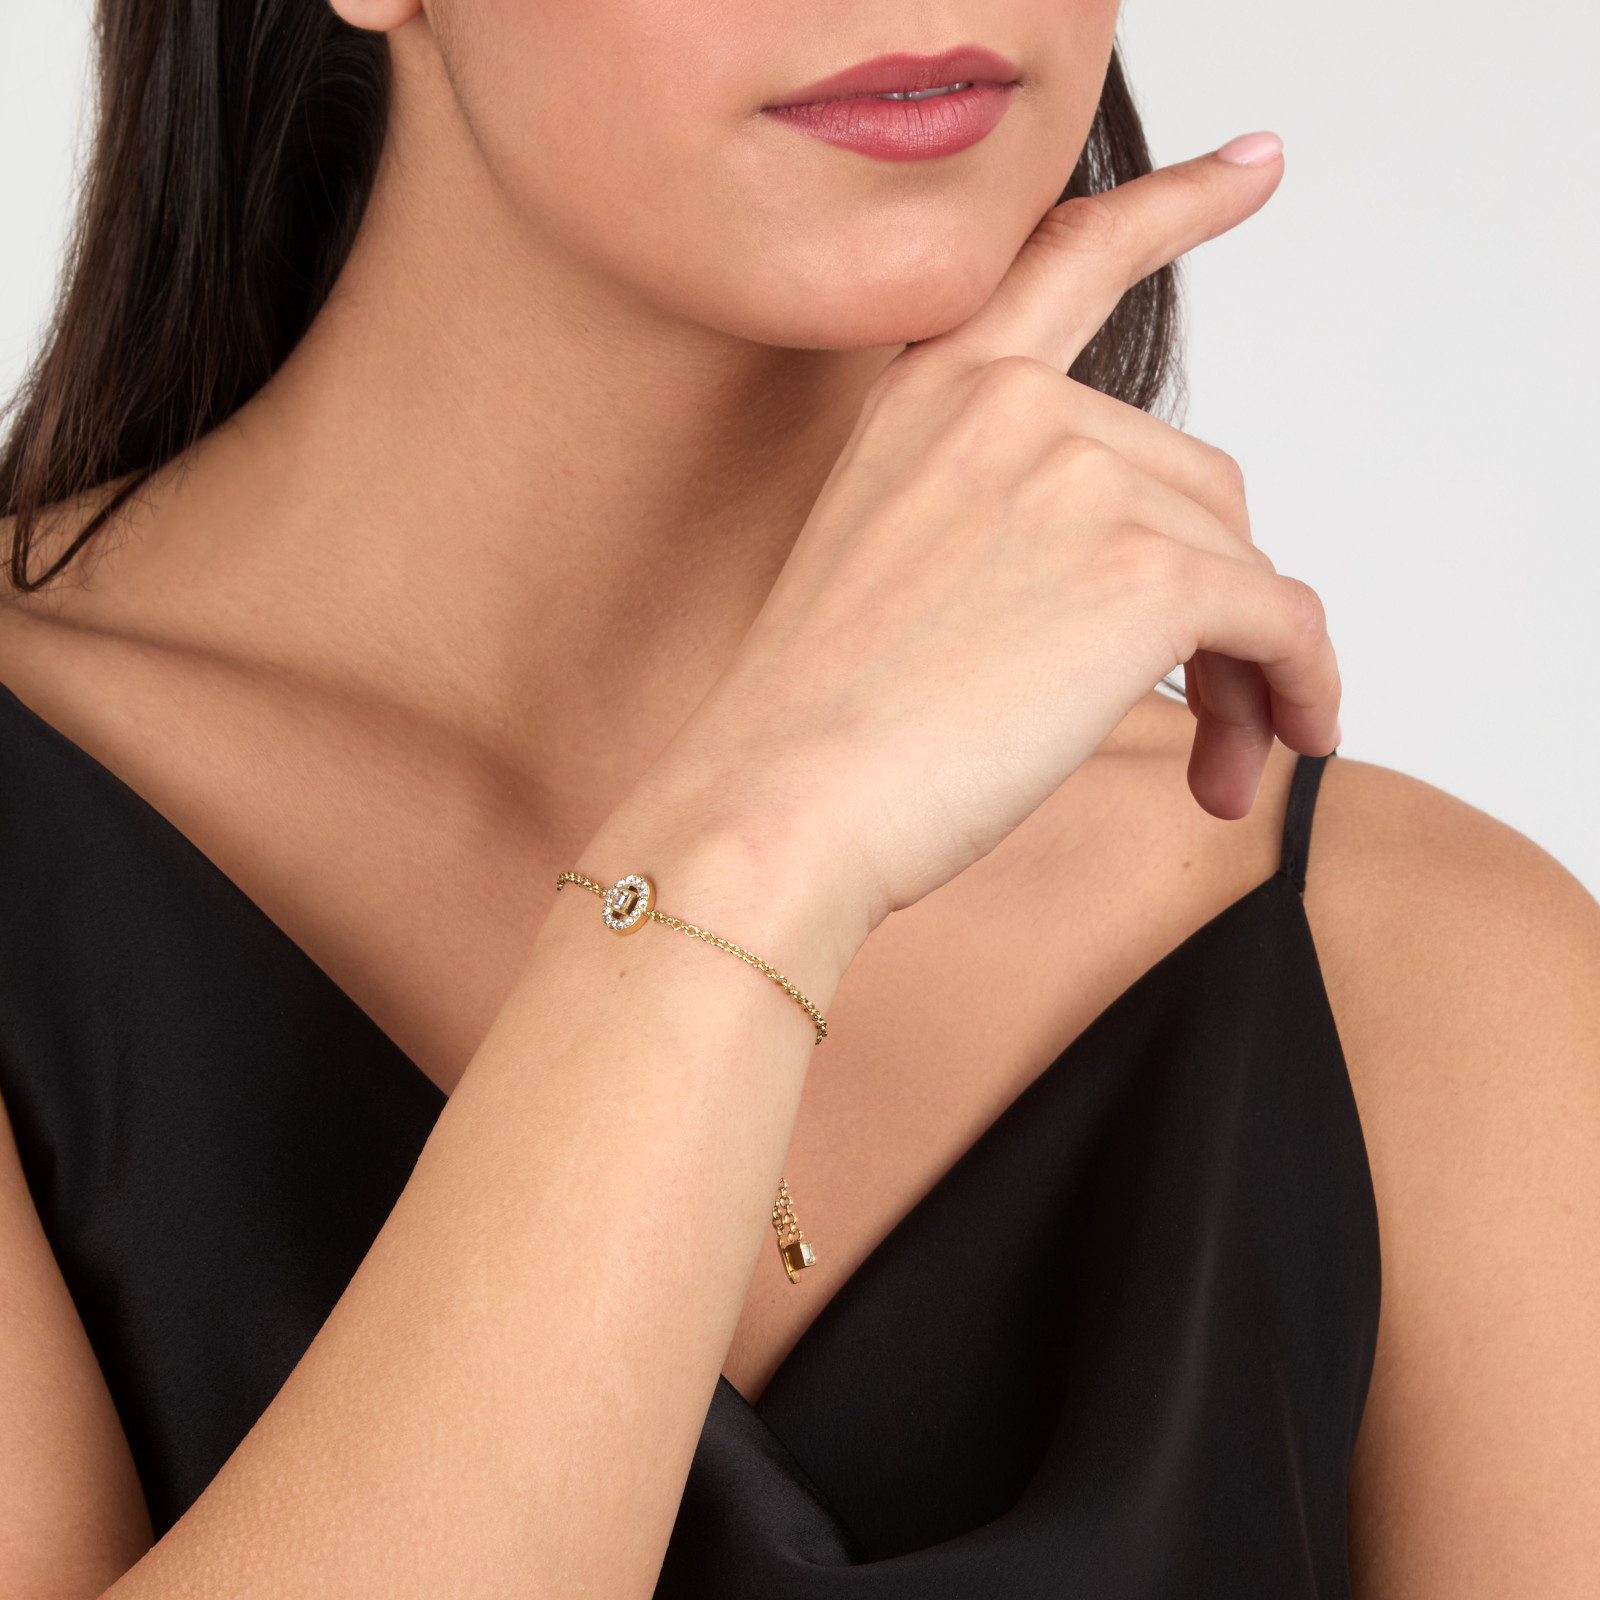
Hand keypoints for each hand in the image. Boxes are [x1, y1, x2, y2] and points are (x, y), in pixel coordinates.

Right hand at [620, 138, 1337, 957]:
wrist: (775, 808)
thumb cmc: (821, 724)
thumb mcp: (896, 570)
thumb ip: (1010, 521)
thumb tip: (1157, 581)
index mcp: (934, 395)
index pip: (1069, 259)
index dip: (1175, 207)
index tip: (1254, 166)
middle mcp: (1009, 406)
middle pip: (1196, 485)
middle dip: (1213, 604)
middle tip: (1211, 716)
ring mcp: (1078, 476)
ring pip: (1241, 563)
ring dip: (1248, 670)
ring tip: (1217, 763)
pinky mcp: (1144, 572)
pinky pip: (1282, 621)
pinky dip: (1303, 685)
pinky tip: (1287, 740)